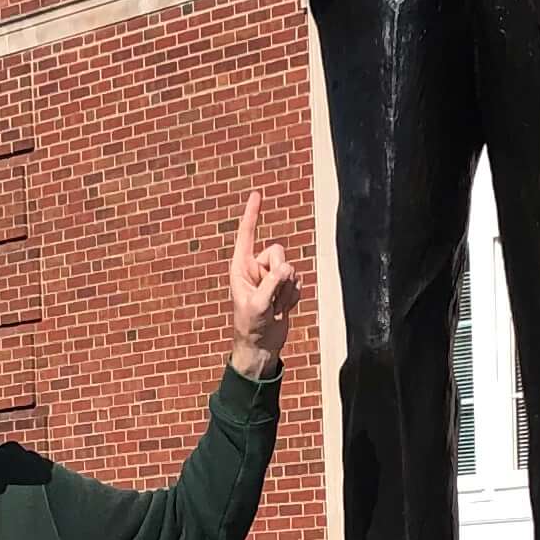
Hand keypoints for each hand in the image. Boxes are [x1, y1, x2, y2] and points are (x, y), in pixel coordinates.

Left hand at [227, 191, 302, 380]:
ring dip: (286, 291)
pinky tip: (282, 310)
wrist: (261, 346)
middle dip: (279, 274)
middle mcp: (256, 268)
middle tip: (271, 297)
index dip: (253, 213)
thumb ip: (272, 283)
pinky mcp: (285, 288)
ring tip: (274, 307)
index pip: (247, 234)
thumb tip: (288, 268)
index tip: (257, 193)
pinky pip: (298, 282)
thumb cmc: (251, 325)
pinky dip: (293, 298)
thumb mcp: (258, 303)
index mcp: (241, 266)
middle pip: (278, 251)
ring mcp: (272, 277)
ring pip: (291, 268)